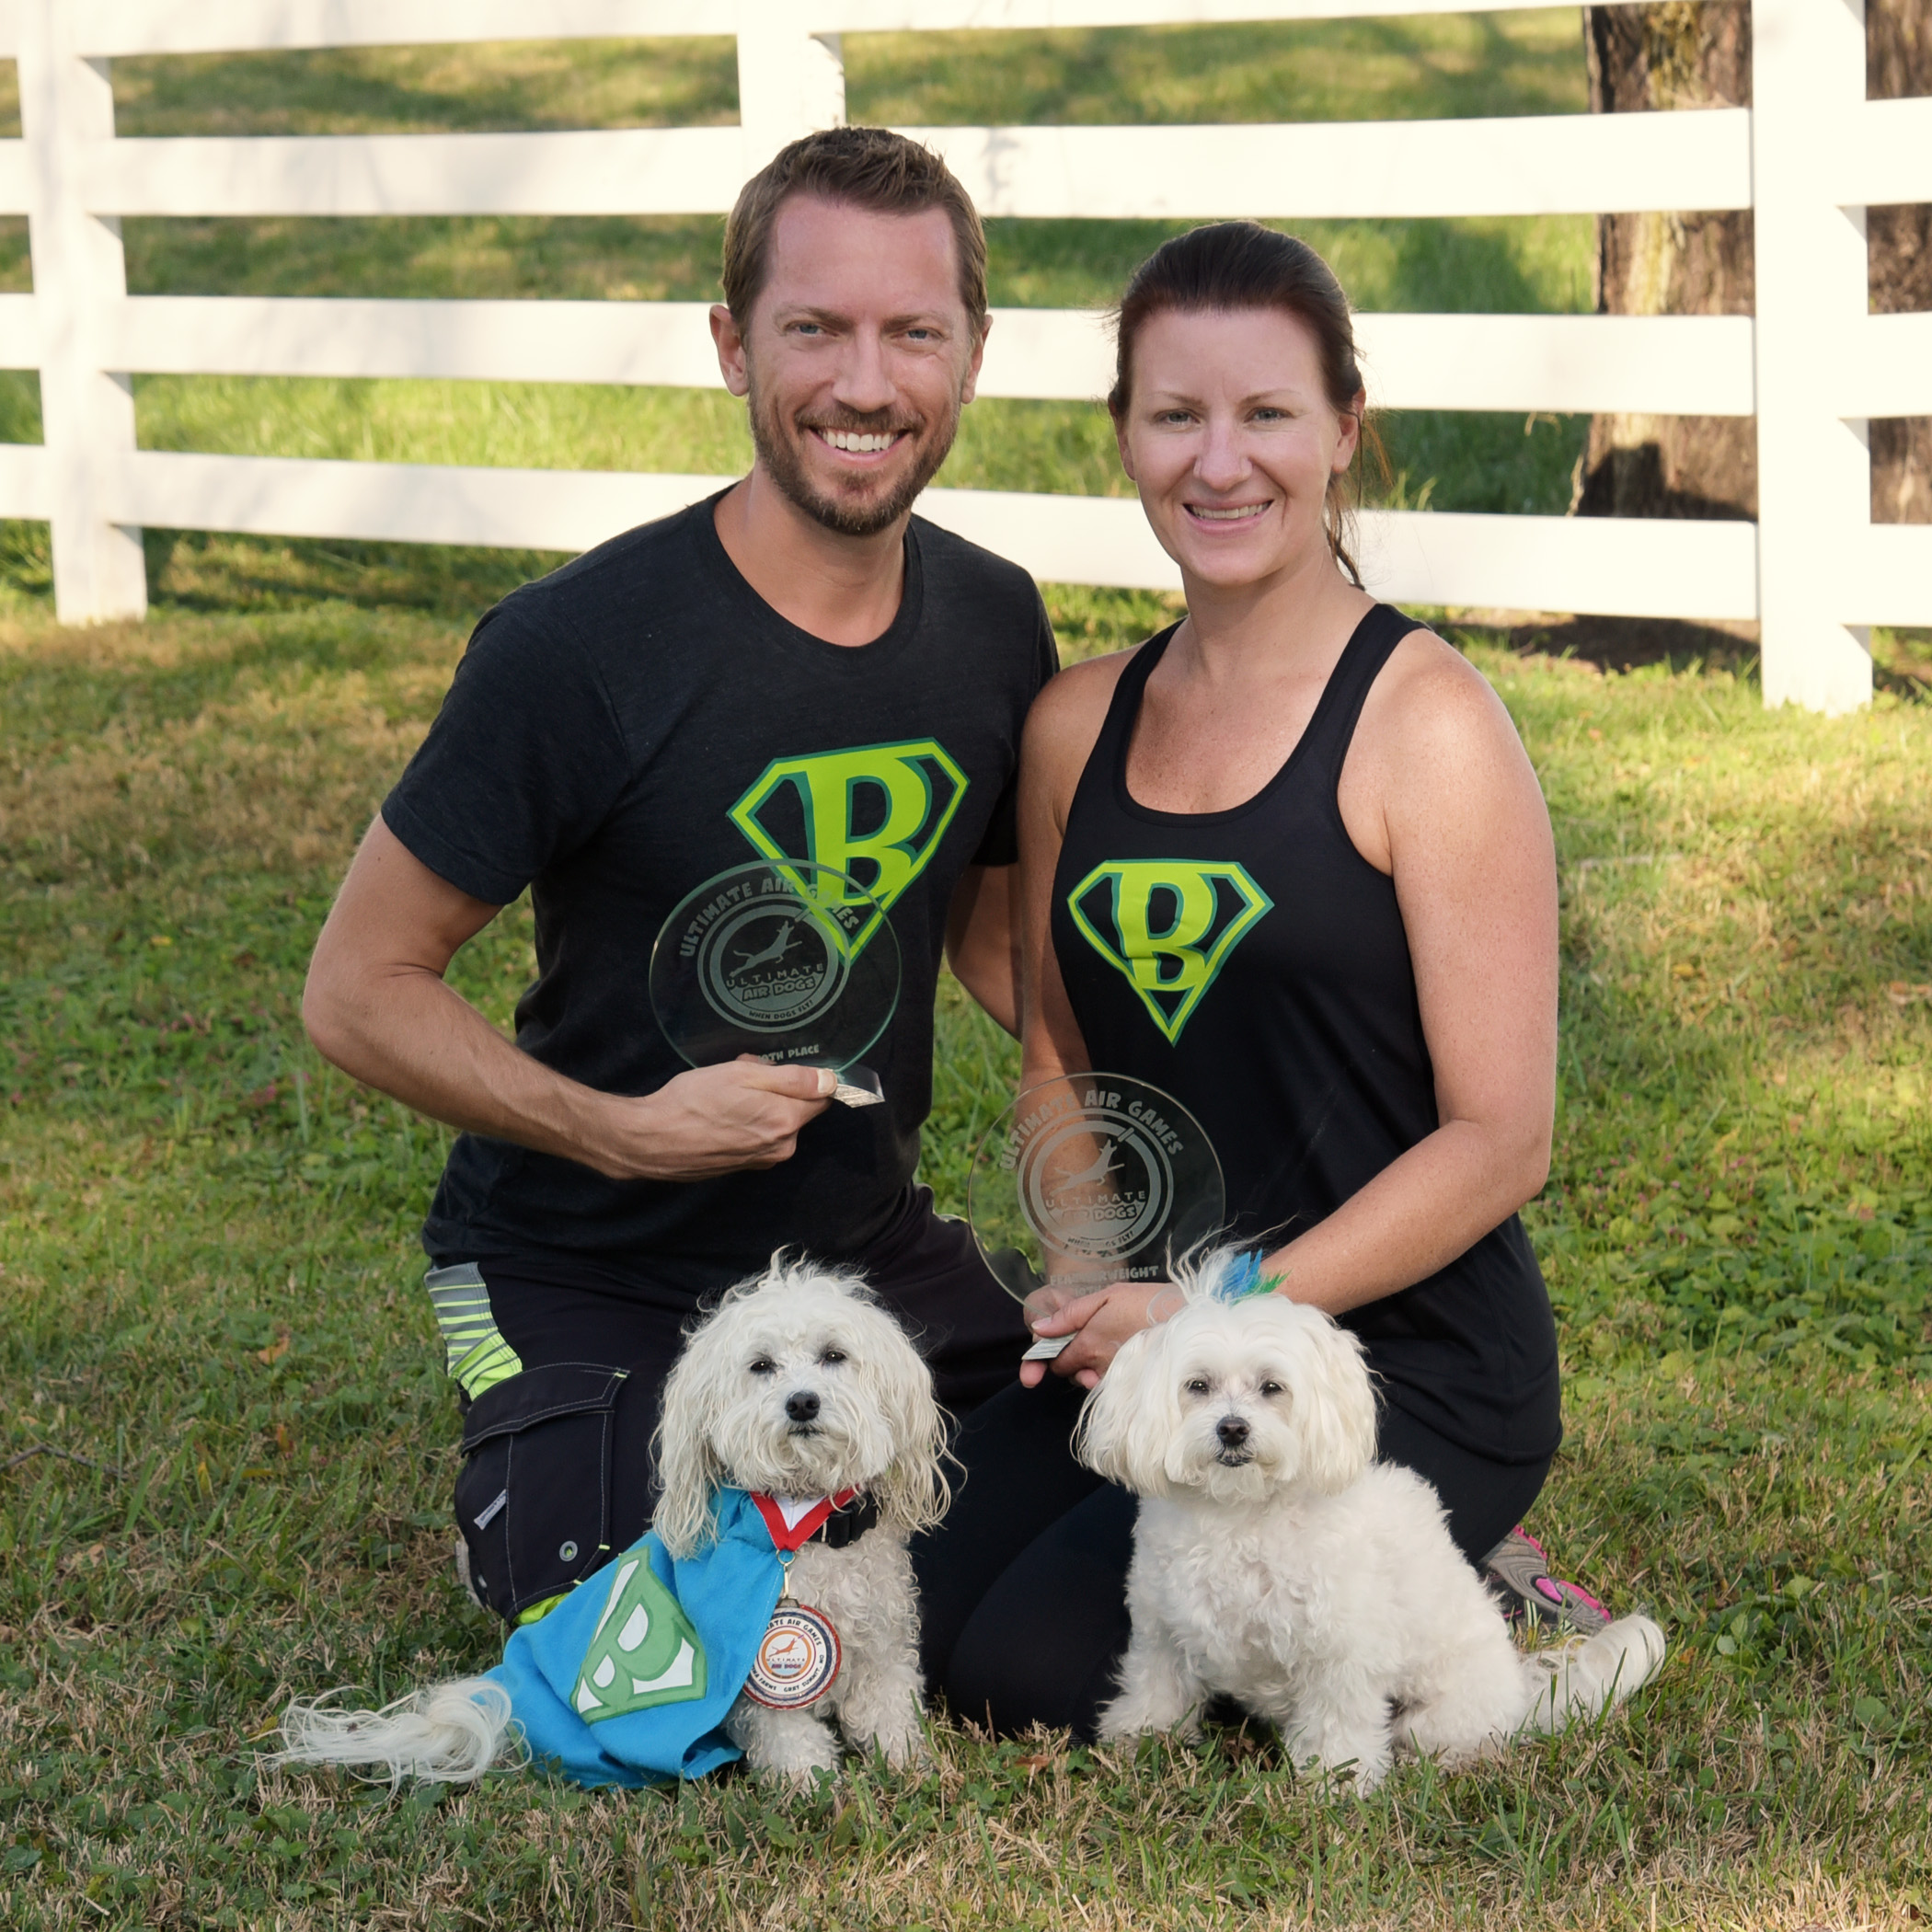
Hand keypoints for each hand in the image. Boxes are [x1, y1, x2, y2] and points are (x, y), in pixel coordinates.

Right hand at [594, 1057, 837, 1180]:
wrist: (651, 1140)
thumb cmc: (694, 1101)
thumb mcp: (743, 1075)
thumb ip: (792, 1079)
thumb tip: (831, 1080)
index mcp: (786, 1122)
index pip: (822, 1097)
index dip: (803, 1077)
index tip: (775, 1068)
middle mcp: (781, 1148)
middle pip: (797, 1110)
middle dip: (776, 1090)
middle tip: (742, 1074)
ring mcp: (761, 1161)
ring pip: (775, 1123)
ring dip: (760, 1105)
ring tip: (724, 1093)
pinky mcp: (742, 1168)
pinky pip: (757, 1138)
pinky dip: (746, 1123)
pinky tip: (719, 1113)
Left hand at [1018, 1280, 1182, 1390]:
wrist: (1190, 1319)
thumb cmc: (1148, 1302)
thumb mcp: (1107, 1296)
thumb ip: (1069, 1314)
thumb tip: (1038, 1329)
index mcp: (1088, 1343)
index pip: (1057, 1362)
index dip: (1056, 1353)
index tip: (1067, 1342)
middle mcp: (1099, 1367)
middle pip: (1074, 1375)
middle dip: (1076, 1363)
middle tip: (1094, 1340)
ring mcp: (1117, 1380)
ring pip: (1092, 1382)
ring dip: (1093, 1371)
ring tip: (1111, 1348)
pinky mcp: (1134, 1387)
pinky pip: (1111, 1389)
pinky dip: (1111, 1378)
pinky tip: (1125, 1360)